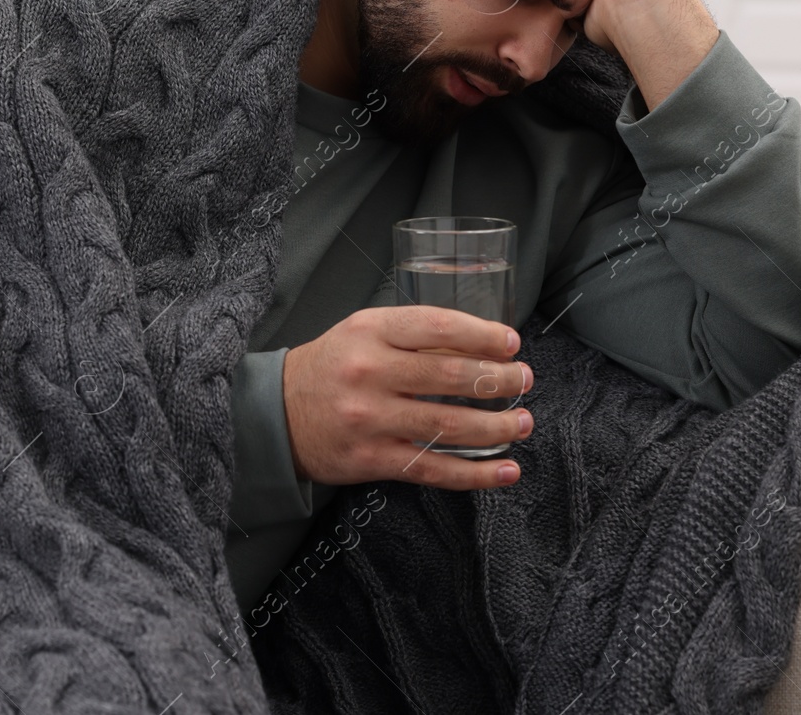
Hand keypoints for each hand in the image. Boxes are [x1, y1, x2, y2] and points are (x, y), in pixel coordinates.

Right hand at [282, 305, 532, 489]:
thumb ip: (413, 336)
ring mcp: (371, 419)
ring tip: (523, 423)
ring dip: (497, 427)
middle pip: (450, 376)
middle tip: (524, 381)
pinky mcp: (373, 460)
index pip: (438, 327)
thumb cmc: (330, 367)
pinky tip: (505, 471)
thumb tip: (479, 348)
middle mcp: (370, 373)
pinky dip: (476, 473)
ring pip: (449, 425)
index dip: (482, 335)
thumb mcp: (362, 333)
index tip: (511, 344)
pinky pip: (434, 469)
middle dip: (498, 380)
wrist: (276, 415)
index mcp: (370, 332)